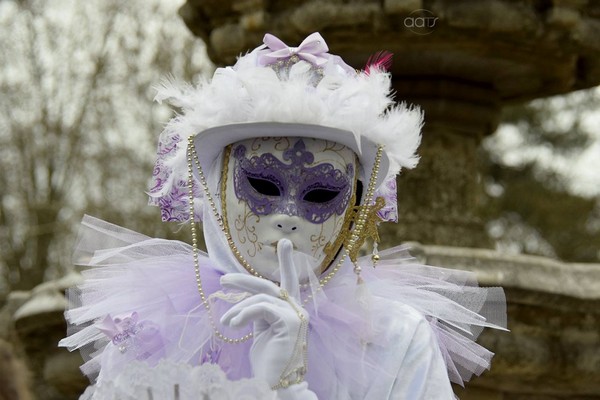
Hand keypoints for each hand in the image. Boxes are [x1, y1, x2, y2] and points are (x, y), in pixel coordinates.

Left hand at [220, 239, 308, 388]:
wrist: (275, 385)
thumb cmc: (267, 363)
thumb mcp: (260, 332)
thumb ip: (259, 313)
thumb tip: (245, 301)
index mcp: (290, 311)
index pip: (287, 282)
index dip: (286, 262)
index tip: (285, 242)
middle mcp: (297, 310)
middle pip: (270, 285)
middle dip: (246, 279)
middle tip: (224, 278)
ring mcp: (297, 315)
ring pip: (262, 297)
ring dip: (238, 308)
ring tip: (226, 323)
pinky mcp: (291, 322)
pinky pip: (263, 308)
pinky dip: (244, 313)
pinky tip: (233, 325)